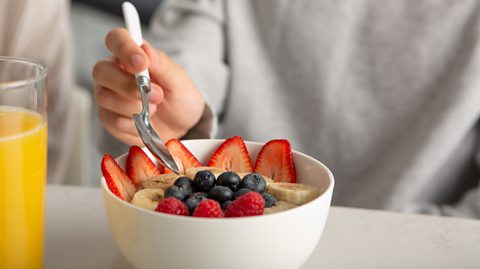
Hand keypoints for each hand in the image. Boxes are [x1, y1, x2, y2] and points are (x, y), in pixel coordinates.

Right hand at [92, 28, 204, 145]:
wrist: (182, 126)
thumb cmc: (179, 97)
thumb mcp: (179, 80)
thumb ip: (162, 64)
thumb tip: (146, 49)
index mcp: (131, 56)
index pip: (116, 39)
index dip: (124, 48)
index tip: (142, 62)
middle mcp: (114, 73)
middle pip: (101, 70)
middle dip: (128, 85)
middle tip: (156, 95)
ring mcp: (108, 95)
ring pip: (105, 97)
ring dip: (133, 107)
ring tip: (154, 110)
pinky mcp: (108, 118)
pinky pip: (111, 120)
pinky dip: (133, 124)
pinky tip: (145, 123)